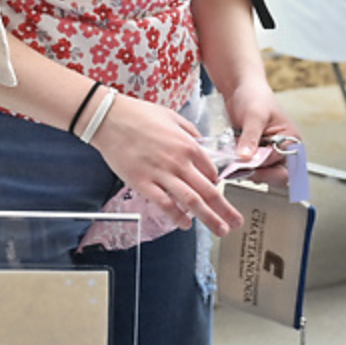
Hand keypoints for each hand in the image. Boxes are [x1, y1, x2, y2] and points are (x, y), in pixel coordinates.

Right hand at [92, 95, 242, 236]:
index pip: (212, 171)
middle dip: (225, 210)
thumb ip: (190, 132)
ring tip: (220, 230)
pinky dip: (177, 217)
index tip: (217, 191)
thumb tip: (201, 144)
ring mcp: (161, 174)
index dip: (217, 183)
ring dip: (209, 218)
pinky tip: (185, 225)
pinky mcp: (143, 183)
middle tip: (236, 222)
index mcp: (188, 145)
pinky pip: (165, 204)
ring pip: (192, 202)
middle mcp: (179, 162)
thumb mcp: (172, 116)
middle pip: (208, 191)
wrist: (110, 118)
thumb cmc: (138, 114)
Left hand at [221, 82, 298, 189]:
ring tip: (233, 159)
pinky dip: (240, 166)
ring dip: (246, 170)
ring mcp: (270, 154)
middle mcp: (284, 151)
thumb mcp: (253, 115)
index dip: (262, 169)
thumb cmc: (254, 96)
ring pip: (262, 174)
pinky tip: (231, 158)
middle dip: (256, 173)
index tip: (244, 165)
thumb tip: (246, 157)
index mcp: (292, 142)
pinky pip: (251, 168)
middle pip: (275, 177)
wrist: (241, 88)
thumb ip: (250, 137)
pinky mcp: (257, 154)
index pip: (281, 167)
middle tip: (237, 167)